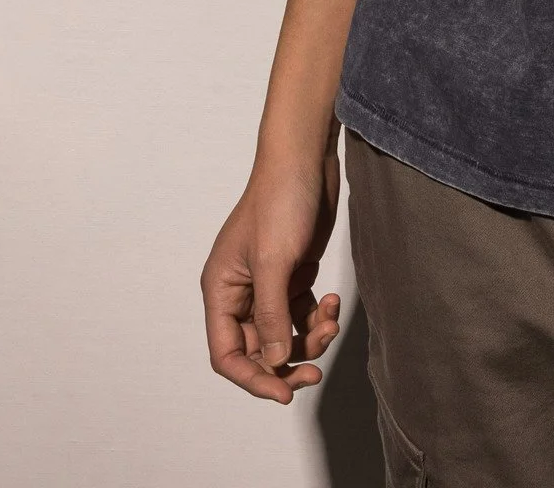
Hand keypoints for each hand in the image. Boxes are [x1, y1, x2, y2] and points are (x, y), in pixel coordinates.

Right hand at [201, 143, 343, 402]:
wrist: (307, 159)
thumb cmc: (280, 200)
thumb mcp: (274, 261)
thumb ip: (271, 315)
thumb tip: (274, 364)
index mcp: (221, 290)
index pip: (227, 353)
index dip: (252, 379)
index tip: (284, 393)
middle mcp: (241, 292)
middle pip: (257, 351)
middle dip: (286, 364)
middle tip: (314, 374)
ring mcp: (269, 284)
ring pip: (284, 336)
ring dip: (308, 339)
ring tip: (330, 323)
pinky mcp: (294, 274)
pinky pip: (302, 315)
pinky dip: (318, 317)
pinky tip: (332, 303)